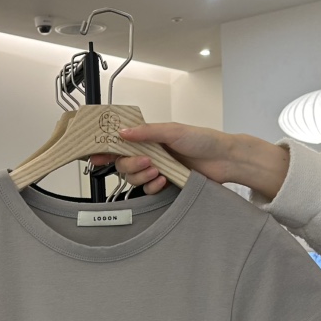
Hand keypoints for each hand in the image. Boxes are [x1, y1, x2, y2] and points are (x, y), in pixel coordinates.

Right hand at [90, 123, 289, 200]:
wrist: (224, 160)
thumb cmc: (203, 140)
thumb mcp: (173, 130)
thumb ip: (146, 132)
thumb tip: (122, 133)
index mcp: (149, 136)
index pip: (120, 142)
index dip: (105, 149)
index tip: (95, 156)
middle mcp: (150, 152)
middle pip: (123, 164)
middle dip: (131, 165)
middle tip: (147, 163)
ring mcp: (157, 168)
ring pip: (133, 178)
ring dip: (142, 176)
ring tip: (158, 172)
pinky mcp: (165, 182)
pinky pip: (148, 189)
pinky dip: (152, 186)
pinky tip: (163, 181)